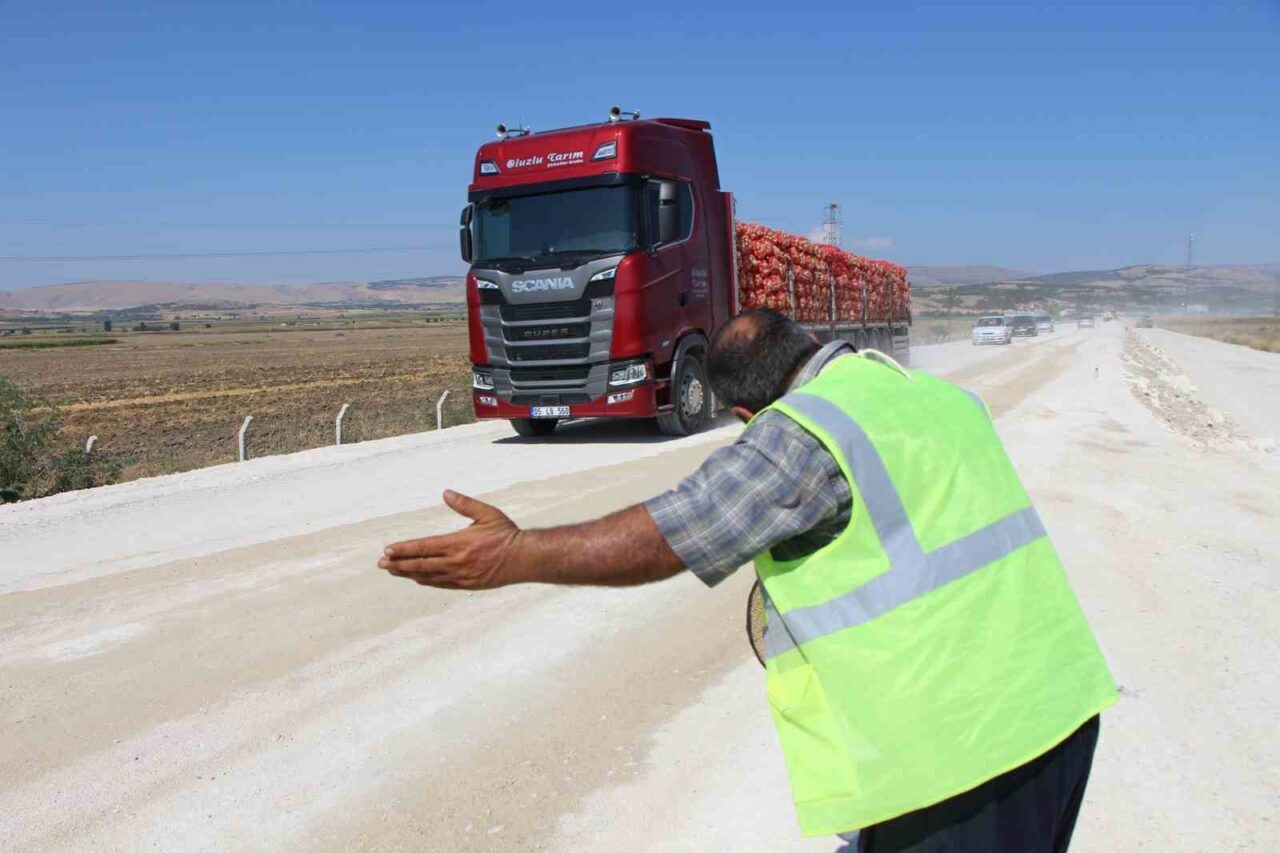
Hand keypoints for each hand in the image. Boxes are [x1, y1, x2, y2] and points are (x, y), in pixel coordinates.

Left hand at [378, 490, 520, 588]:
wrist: (523, 559)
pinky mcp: (466, 585)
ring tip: (393, 571)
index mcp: (458, 543)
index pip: (424, 547)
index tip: (388, 550)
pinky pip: (440, 583)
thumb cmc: (506, 534)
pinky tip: (416, 578)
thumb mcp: (487, 514)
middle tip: (381, 563)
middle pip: (420, 564)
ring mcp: (460, 575)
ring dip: (408, 573)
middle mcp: (455, 561)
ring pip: (427, 576)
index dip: (404, 549)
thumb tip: (446, 493)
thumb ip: (464, 504)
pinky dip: (425, 580)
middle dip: (398, 563)